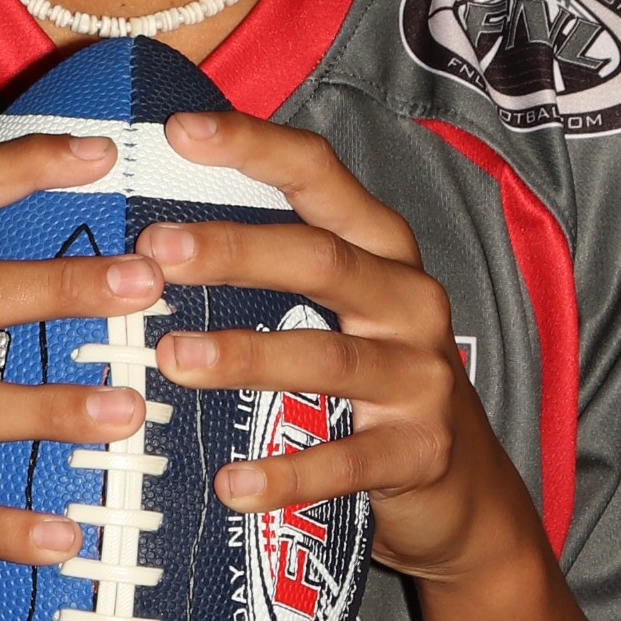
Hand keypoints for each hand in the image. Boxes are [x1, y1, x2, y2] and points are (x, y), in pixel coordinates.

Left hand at [142, 111, 539, 592]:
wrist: (464, 488)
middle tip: (155, 252)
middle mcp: (409, 301)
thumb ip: (278, 263)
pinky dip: (286, 473)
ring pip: (328, 358)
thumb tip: (156, 228)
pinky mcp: (420, 451)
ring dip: (246, 356)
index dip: (253, 148)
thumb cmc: (375, 378)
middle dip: (235, 250)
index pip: (320, 177)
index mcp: (382, 250)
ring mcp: (420, 377)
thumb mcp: (343, 309)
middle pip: (321, 260)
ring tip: (171, 362)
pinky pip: (347, 461)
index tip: (178, 132)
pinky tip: (230, 484)